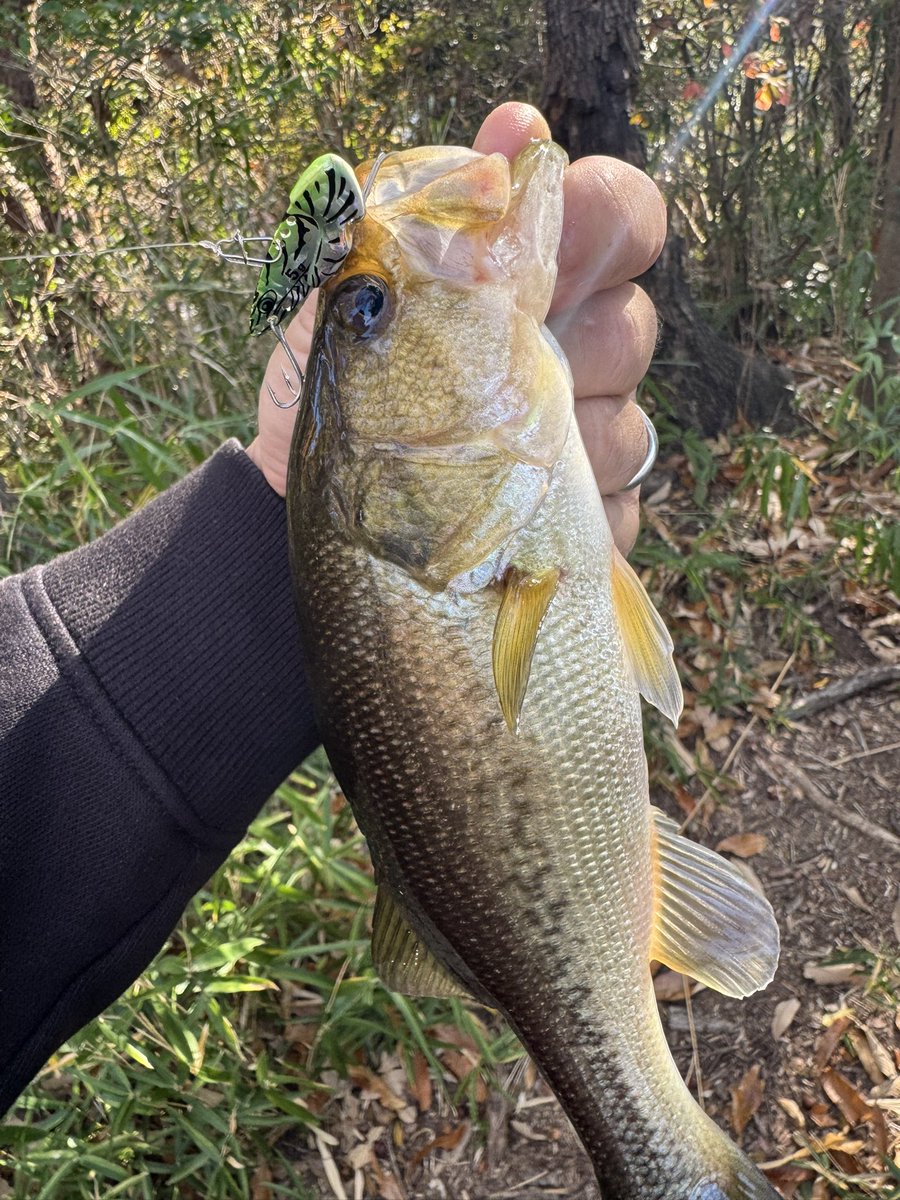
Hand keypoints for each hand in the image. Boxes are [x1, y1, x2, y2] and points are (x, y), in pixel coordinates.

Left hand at [246, 103, 665, 554]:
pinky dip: (564, 510)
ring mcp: (590, 439)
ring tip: (478, 459)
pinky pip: (618, 507)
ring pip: (631, 425)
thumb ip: (431, 211)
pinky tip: (509, 516)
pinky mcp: (593, 515)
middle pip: (634, 322)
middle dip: (579, 343)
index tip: (565, 234)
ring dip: (560, 442)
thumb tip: (513, 125)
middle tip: (515, 364)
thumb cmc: (339, 399)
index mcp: (525, 284)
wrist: (319, 520)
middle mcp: (573, 352)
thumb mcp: (356, 299)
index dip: (609, 215)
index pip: (616, 218)